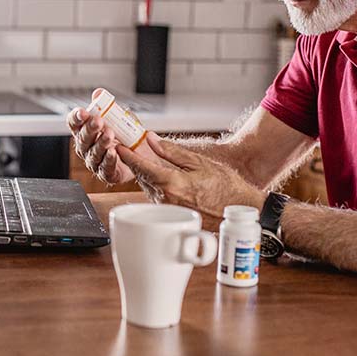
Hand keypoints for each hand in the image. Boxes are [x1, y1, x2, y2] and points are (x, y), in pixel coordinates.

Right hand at [66, 102, 134, 184]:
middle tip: (98, 121)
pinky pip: (104, 167)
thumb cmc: (125, 135)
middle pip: (82, 138)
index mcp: (85, 131)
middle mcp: (87, 147)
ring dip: (100, 143)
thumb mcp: (119, 117)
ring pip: (93, 153)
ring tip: (109, 135)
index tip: (82, 112)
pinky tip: (113, 152)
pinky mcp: (106, 173)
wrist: (142, 155)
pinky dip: (108, 159)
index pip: (74, 123)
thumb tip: (98, 93)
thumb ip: (108, 106)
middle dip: (90, 129)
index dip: (76, 118)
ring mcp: (95, 161)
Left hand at [117, 135, 264, 216]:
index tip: (117, 145)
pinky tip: (156, 175)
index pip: (141, 167)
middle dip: (133, 162)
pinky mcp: (172, 215)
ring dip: (143, 173)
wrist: (240, 210)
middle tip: (125, 146)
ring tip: (138, 158)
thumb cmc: (225, 185)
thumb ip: (172, 152)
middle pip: (141, 177)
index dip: (127, 155)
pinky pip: (156, 196)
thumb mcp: (200, 162)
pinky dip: (154, 184)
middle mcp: (166, 199)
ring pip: (148, 187)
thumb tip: (151, 140)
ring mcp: (168, 209)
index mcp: (172, 184)